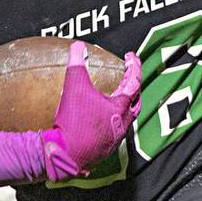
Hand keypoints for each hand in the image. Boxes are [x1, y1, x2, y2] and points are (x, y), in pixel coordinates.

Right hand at [41, 41, 141, 181]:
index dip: (133, 66)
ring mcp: (115, 139)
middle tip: (127, 76)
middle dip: (134, 87)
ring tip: (115, 96)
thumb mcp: (74, 86)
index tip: (130, 56)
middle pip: (136, 103)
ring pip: (126, 119)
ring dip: (124, 105)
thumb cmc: (73, 121)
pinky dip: (112, 120)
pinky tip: (100, 117)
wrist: (64, 154)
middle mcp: (122, 124)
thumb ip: (76, 63)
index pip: (134, 82)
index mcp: (120, 108)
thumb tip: (77, 46)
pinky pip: (115, 131)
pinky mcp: (105, 149)